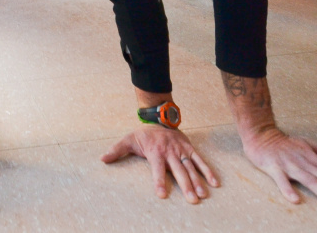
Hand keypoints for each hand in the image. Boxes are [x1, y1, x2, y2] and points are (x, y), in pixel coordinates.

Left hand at [101, 125, 218, 203]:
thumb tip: (102, 158)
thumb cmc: (144, 133)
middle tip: (192, 200)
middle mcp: (170, 152)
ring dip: (198, 181)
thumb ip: (117, 150)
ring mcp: (181, 150)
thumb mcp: (128, 139)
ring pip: (190, 167)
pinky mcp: (189, 148)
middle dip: (185, 186)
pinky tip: (214, 183)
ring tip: (202, 195)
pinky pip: (199, 160)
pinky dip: (207, 171)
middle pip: (178, 171)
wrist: (159, 117)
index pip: (158, 169)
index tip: (162, 195)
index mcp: (155, 152)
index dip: (159, 182)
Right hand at [242, 125, 316, 211]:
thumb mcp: (309, 144)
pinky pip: (282, 180)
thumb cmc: (286, 143)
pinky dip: (288, 189)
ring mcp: (290, 165)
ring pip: (310, 181)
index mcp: (314, 158)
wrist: (261, 135)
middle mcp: (305, 162)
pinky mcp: (274, 168)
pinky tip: (295, 200)